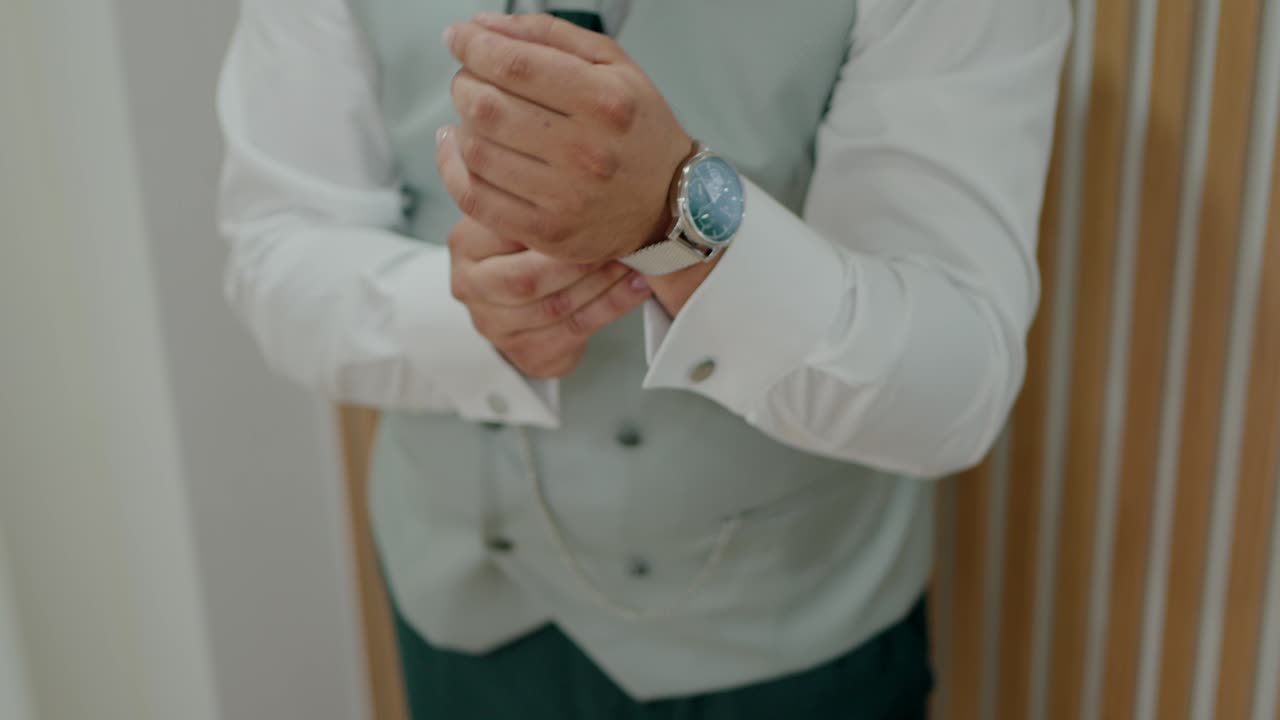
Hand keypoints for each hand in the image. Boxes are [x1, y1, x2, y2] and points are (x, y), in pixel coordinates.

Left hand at [438, 13, 692, 263]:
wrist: (669, 201)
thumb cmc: (637, 129)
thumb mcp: (614, 65)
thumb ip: (550, 36)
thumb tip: (483, 27)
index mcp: (605, 102)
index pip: (514, 65)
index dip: (473, 46)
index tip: (460, 38)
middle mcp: (587, 153)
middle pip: (487, 107)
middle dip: (465, 83)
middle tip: (470, 80)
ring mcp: (566, 199)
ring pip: (476, 151)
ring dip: (461, 124)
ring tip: (474, 115)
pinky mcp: (548, 233)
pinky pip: (475, 198)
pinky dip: (452, 168)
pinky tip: (458, 149)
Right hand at [448, 216, 651, 378]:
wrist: (530, 309)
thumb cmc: (532, 251)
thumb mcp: (526, 218)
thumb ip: (540, 200)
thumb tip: (587, 168)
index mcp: (465, 243)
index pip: (506, 231)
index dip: (554, 223)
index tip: (596, 206)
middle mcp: (469, 286)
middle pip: (527, 279)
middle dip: (580, 262)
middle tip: (619, 241)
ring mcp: (492, 325)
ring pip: (555, 307)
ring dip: (603, 284)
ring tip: (635, 261)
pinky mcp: (522, 352)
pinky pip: (575, 330)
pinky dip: (612, 307)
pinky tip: (637, 287)